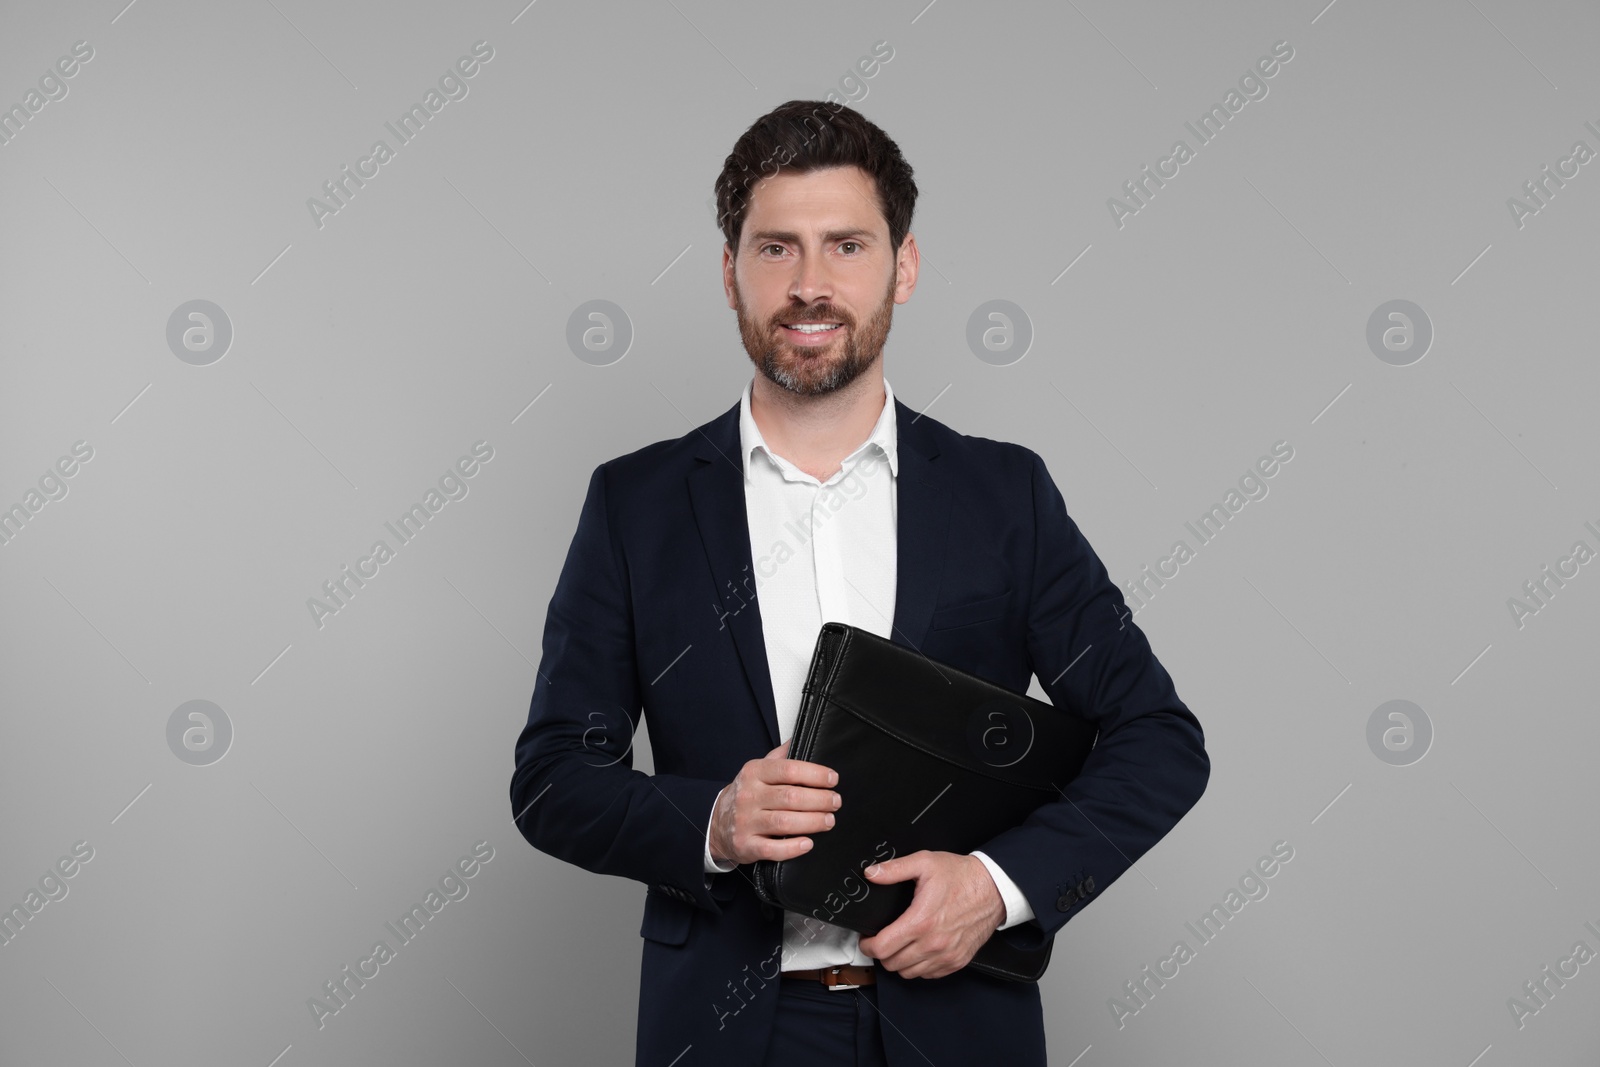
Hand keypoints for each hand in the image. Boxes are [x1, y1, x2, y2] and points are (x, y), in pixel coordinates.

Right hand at [708, 740, 839, 865]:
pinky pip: (773, 849)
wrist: (717, 823)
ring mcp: (746, 822)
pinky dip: (793, 848)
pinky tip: (808, 843)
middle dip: (820, 800)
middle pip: (791, 797)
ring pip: (784, 822)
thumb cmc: (746, 795)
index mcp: (754, 773)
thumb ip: (780, 756)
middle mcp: (749, 796)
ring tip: (828, 820)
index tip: (832, 779)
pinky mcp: (746, 845)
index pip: (789, 770)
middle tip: (835, 802)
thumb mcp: (758, 770)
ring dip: (813, 822)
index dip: (815, 774)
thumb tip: (800, 739)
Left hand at [857, 852, 1005, 979]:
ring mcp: (946, 955)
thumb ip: (894, 869)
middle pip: (892, 964)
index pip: (882, 948)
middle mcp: (933, 943)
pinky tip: (919, 950)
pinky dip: (919, 967)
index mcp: (921, 921)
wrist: (994, 888)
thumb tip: (871, 873)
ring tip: (899, 945)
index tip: (867, 939)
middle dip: (882, 953)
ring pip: (909, 973)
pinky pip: (929, 975)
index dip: (868, 945)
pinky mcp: (957, 961)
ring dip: (899, 962)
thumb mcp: (925, 863)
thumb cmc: (961, 876)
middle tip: (882, 940)